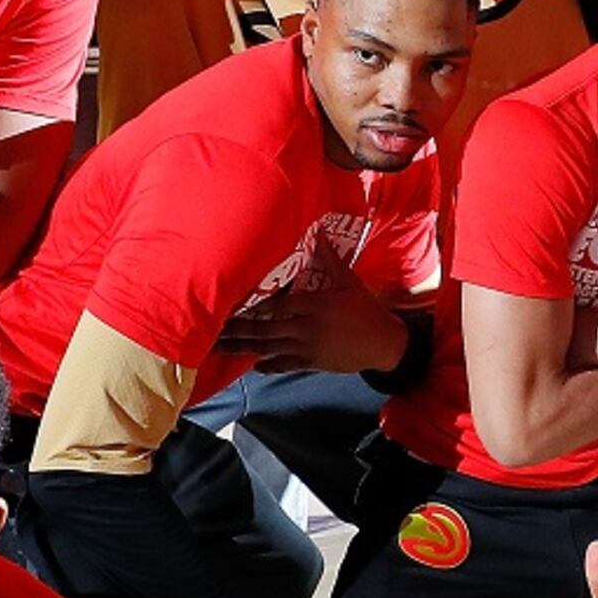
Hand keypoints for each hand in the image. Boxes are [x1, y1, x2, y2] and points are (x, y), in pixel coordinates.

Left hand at [221, 274, 410, 375]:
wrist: (384, 343)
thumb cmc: (365, 309)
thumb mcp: (349, 281)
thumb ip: (329, 258)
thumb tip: (318, 232)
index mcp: (315, 305)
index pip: (277, 305)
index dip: (253, 306)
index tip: (230, 303)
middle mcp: (307, 328)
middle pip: (265, 328)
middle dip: (238, 328)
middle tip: (213, 328)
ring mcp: (308, 348)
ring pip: (269, 348)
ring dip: (244, 347)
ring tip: (220, 347)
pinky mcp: (312, 363)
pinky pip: (285, 365)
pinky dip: (268, 365)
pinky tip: (252, 365)